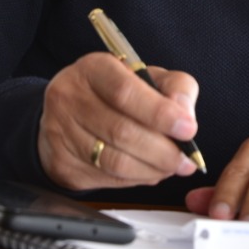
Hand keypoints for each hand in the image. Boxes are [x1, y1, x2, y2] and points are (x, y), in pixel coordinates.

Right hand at [39, 53, 199, 189]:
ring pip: (113, 161)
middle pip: (121, 131)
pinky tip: (149, 172)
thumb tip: (185, 115)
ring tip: (172, 168)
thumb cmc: (118, 93)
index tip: (188, 129)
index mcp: (94, 68)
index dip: (160, 113)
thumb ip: (176, 88)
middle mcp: (70, 97)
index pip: (125, 92)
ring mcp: (60, 131)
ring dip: (152, 169)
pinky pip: (105, 178)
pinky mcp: (61, 162)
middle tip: (187, 160)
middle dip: (162, 151)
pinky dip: (135, 179)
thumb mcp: (150, 77)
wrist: (71, 112)